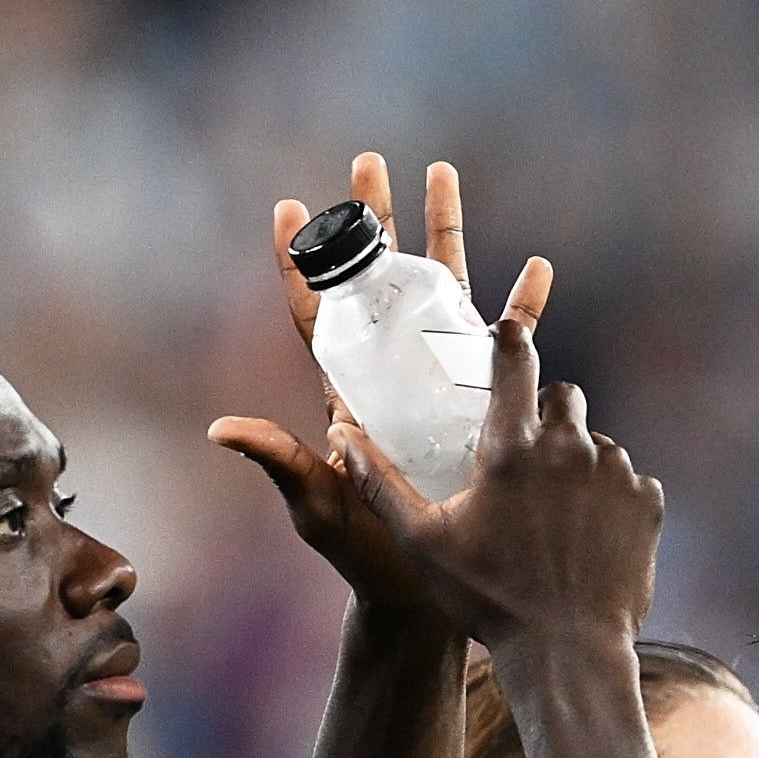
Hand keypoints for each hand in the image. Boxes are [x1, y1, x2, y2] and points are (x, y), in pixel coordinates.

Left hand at [207, 154, 515, 624]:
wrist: (425, 596)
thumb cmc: (364, 557)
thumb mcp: (317, 505)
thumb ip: (279, 462)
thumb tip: (220, 429)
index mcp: (345, 389)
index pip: (318, 312)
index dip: (302, 262)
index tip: (289, 208)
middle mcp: (389, 374)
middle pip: (379, 279)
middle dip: (373, 220)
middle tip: (369, 162)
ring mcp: (436, 383)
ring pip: (439, 290)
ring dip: (443, 232)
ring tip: (441, 173)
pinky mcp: (481, 404)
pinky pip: (506, 345)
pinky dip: (523, 307)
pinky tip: (538, 270)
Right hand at [303, 226, 652, 654]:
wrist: (569, 654)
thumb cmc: (489, 600)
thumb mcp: (423, 544)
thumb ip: (379, 485)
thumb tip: (340, 435)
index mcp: (511, 446)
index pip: (514, 355)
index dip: (508, 338)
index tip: (505, 334)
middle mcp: (569, 446)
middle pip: (564, 395)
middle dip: (548, 417)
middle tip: (530, 464)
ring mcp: (615, 472)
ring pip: (598, 443)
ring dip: (580, 465)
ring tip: (559, 518)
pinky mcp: (647, 501)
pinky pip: (630, 482)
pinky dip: (612, 502)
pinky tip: (591, 541)